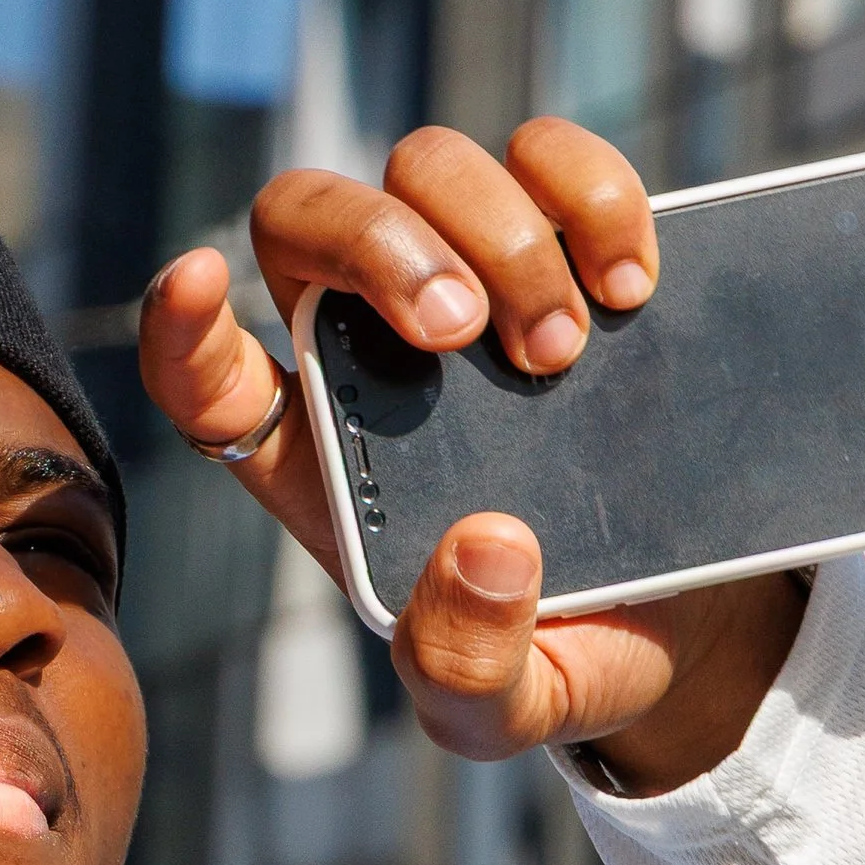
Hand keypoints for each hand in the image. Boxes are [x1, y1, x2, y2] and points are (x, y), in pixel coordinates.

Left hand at [138, 120, 804, 793]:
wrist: (686, 615)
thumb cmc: (558, 649)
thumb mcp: (502, 709)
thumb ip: (467, 666)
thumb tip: (485, 549)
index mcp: (315, 457)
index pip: (202, 373)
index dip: (177, 321)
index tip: (195, 278)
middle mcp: (369, 349)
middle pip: (304, 217)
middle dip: (377, 245)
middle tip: (464, 332)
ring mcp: (469, 278)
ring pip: (423, 163)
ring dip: (495, 230)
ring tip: (566, 347)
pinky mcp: (569, 242)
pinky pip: (549, 155)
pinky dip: (589, 191)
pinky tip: (630, 285)